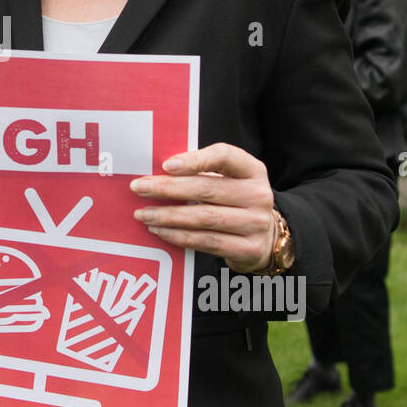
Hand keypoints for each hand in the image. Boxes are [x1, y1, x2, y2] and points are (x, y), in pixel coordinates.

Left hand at [130, 142, 277, 272]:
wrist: (267, 237)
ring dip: (168, 215)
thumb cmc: (236, 201)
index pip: (225, 156)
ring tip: (144, 214)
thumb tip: (157, 172)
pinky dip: (179, 236)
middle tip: (139, 188)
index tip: (166, 165)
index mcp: (252, 170)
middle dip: (168, 188)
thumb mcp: (229, 180)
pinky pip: (206, 242)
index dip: (195, 160)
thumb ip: (201, 172)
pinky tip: (160, 230)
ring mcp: (256, 223)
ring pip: (204, 218)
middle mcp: (258, 195)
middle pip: (206, 189)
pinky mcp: (248, 249)